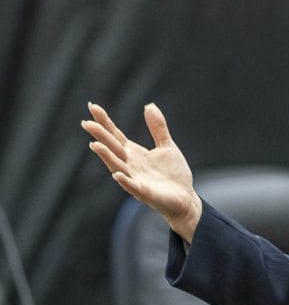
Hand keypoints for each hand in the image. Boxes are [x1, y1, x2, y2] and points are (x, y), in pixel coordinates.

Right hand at [81, 102, 201, 241]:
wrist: (185, 198)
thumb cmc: (173, 174)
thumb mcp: (167, 146)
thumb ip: (158, 128)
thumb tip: (149, 105)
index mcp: (134, 154)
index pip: (115, 135)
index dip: (105, 122)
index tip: (92, 106)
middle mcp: (130, 165)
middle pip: (112, 148)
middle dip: (100, 136)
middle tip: (87, 123)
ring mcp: (136, 179)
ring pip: (117, 166)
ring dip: (106, 156)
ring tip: (95, 145)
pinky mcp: (146, 193)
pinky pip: (133, 187)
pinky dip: (125, 181)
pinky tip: (117, 174)